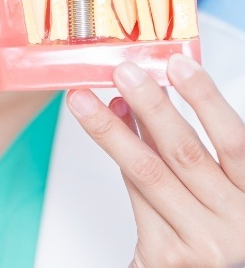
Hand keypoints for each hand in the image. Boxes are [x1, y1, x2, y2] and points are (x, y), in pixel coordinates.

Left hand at [66, 54, 244, 267]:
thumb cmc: (214, 225)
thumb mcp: (218, 184)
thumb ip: (187, 144)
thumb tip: (142, 98)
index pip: (235, 141)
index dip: (206, 99)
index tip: (177, 64)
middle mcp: (235, 222)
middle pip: (184, 152)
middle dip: (149, 105)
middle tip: (122, 72)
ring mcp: (201, 242)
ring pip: (148, 172)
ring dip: (112, 130)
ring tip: (84, 100)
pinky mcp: (166, 256)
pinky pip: (135, 195)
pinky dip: (118, 158)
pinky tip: (105, 131)